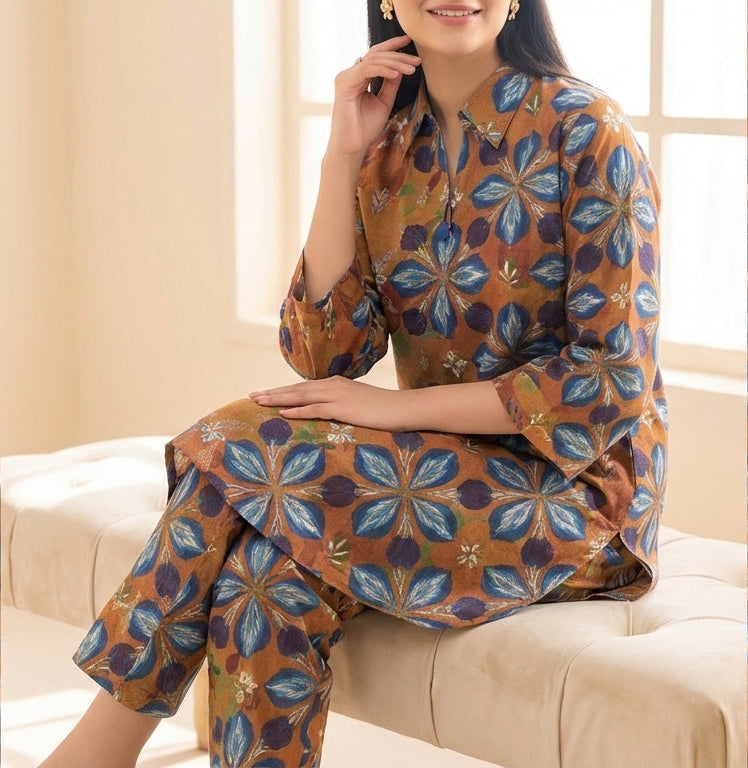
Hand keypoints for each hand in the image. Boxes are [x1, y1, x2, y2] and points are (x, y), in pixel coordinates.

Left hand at [250, 376, 403, 430]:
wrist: (405, 408)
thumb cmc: (385, 410)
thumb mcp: (360, 406)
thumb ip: (343, 407)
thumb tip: (331, 415)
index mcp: (336, 384)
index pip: (303, 387)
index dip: (282, 390)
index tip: (264, 394)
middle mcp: (334, 385)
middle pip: (297, 389)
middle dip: (273, 392)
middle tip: (251, 396)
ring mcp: (339, 395)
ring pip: (301, 396)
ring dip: (278, 398)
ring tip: (258, 402)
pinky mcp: (344, 407)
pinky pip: (316, 409)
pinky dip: (298, 410)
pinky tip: (283, 413)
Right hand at [327, 35, 420, 158]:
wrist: (351, 148)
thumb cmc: (364, 129)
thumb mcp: (384, 103)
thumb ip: (390, 85)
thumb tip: (401, 68)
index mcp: (358, 77)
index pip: (376, 56)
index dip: (393, 47)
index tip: (411, 43)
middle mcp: (350, 74)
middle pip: (376, 54)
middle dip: (398, 54)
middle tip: (417, 59)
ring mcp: (345, 78)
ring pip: (373, 60)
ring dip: (395, 63)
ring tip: (412, 69)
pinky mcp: (345, 84)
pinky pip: (367, 69)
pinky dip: (383, 70)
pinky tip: (397, 74)